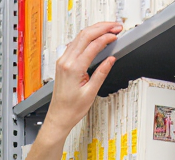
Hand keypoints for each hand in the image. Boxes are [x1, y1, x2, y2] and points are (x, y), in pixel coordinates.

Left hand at [43, 21, 121, 138]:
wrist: (59, 116)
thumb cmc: (71, 109)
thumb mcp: (91, 92)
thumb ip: (101, 73)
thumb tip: (110, 60)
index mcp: (73, 68)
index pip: (93, 45)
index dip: (106, 37)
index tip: (116, 35)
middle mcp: (66, 61)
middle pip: (85, 35)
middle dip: (102, 28)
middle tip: (115, 26)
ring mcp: (62, 60)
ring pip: (79, 36)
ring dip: (94, 30)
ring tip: (107, 29)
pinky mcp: (62, 62)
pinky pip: (74, 43)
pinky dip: (86, 37)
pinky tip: (94, 37)